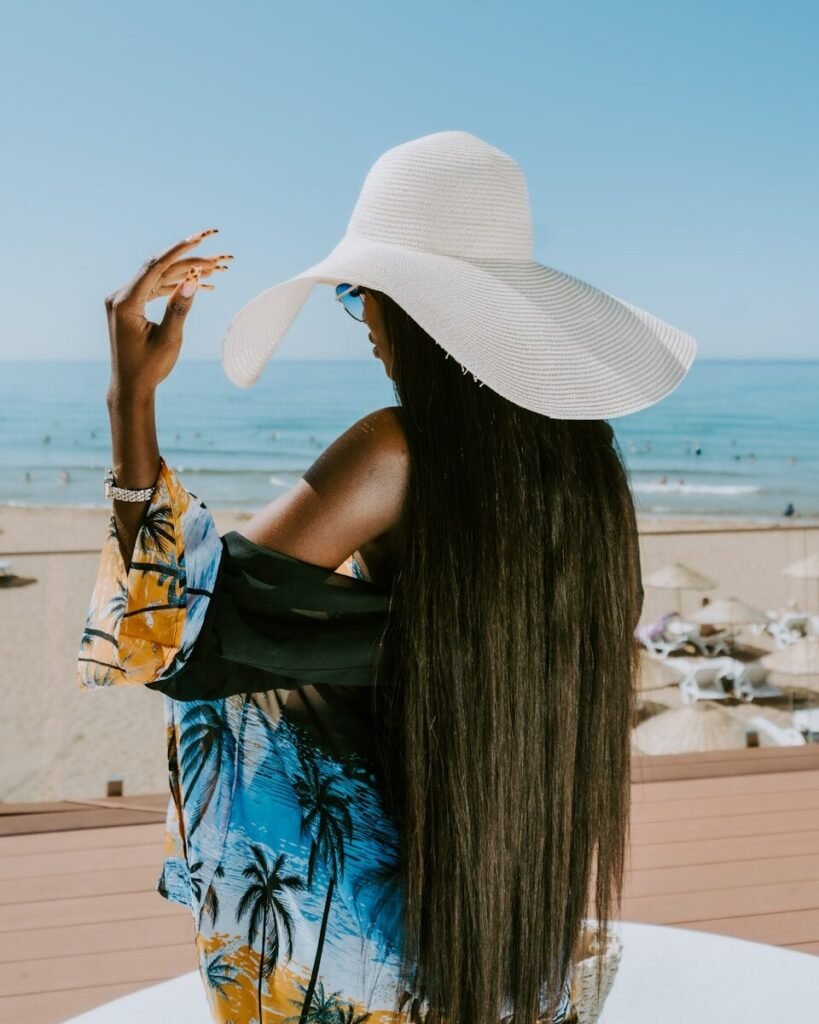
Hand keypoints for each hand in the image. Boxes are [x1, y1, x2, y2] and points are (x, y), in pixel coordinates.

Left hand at [104, 228, 233, 397]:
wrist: (130, 387)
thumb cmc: (149, 368)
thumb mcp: (169, 340)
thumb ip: (180, 308)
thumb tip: (193, 279)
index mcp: (125, 303)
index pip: (154, 267)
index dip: (178, 251)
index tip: (198, 238)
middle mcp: (120, 297)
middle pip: (158, 269)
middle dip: (188, 261)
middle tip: (215, 253)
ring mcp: (124, 301)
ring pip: (159, 279)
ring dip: (185, 274)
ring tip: (215, 268)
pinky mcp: (130, 307)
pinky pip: (155, 290)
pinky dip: (176, 287)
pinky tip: (200, 285)